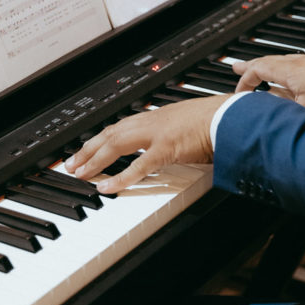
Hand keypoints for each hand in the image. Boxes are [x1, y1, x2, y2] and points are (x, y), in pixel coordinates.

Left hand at [65, 95, 227, 193]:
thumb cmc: (218, 122)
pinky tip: (105, 188)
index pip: (120, 127)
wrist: (233, 117)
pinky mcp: (167, 149)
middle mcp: (152, 122)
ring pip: (116, 145)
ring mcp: (157, 134)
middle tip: (71, 163)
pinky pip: (137, 166)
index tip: (86, 149)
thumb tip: (169, 149)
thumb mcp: (189, 127)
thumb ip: (175, 137)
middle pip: (110, 133)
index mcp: (157, 117)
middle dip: (87, 148)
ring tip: (79, 173)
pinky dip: (119, 178)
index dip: (100, 139)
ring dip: (94, 160)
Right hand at [233, 55, 304, 118]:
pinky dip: (282, 70)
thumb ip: (282, 108)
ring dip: (266, 67)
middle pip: (267, 60)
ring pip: (282, 62)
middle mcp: (299, 62)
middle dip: (250, 66)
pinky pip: (294, 65)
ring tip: (259, 71)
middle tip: (236, 67)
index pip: (258, 69)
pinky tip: (288, 79)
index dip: (244, 81)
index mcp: (290, 71)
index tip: (239, 94)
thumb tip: (265, 108)